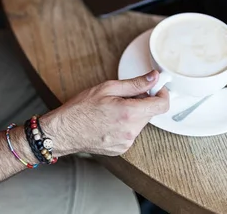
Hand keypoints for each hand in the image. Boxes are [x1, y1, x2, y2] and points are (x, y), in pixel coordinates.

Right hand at [41, 71, 168, 156]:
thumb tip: (153, 77)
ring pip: (140, 122)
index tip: (156, 87)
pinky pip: (131, 132)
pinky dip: (126, 124)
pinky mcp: (121, 149)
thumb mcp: (108, 87)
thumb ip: (135, 83)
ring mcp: (126, 143)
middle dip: (143, 101)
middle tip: (124, 95)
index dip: (161, 93)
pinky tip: (110, 120)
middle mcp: (131, 131)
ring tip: (113, 108)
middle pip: (150, 113)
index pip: (161, 105)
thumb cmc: (81, 108)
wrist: (64, 131)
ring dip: (133, 113)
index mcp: (129, 113)